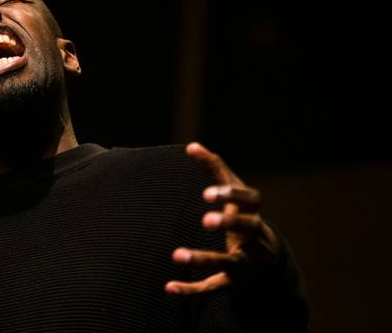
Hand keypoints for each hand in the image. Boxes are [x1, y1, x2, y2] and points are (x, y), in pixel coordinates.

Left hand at [165, 142, 279, 294]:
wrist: (267, 262)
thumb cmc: (244, 218)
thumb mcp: (234, 194)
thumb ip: (215, 168)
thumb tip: (191, 146)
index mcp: (253, 212)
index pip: (252, 200)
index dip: (232, 195)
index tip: (207, 193)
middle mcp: (255, 237)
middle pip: (250, 229)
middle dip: (230, 223)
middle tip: (205, 219)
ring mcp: (247, 262)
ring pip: (230, 262)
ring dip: (204, 258)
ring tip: (177, 255)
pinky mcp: (235, 283)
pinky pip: (215, 288)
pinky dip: (193, 290)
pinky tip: (169, 287)